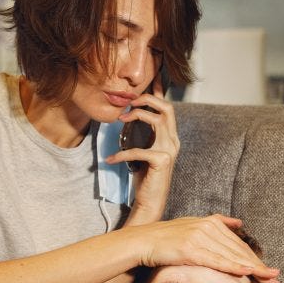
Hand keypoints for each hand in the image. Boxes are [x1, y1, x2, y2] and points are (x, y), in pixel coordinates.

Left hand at [105, 80, 178, 223]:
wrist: (150, 204)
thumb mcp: (143, 153)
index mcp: (170, 138)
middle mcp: (174, 142)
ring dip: (137, 115)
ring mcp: (170, 151)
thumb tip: (128, 119)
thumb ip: (142, 137)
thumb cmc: (144, 179)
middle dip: (147, 99)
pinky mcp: (161, 161)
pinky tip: (109, 160)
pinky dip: (121, 154)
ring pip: (158, 120)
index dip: (158, 92)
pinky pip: (138, 150)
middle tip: (128, 101)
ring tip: (120, 120)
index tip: (151, 78)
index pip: (167, 109)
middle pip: (167, 108)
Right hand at [133, 214, 281, 282]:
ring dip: (253, 269)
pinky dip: (233, 266)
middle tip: (277, 279)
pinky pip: (217, 260)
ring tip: (269, 280)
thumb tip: (238, 222)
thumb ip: (217, 222)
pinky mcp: (190, 249)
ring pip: (232, 256)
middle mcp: (208, 227)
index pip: (238, 244)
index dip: (255, 259)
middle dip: (260, 267)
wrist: (142, 241)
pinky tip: (247, 272)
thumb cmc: (166, 238)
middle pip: (240, 250)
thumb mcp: (192, 225)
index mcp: (211, 222)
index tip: (270, 271)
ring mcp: (199, 237)